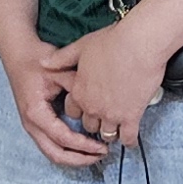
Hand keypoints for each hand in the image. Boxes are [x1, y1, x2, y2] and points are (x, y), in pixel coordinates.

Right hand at [4, 36, 105, 168]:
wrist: (18, 53)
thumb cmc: (37, 60)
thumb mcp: (60, 71)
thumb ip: (78, 87)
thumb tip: (99, 103)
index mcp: (36, 113)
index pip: (64, 138)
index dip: (85, 146)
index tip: (103, 147)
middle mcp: (31, 124)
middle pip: (56, 155)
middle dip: (80, 159)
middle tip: (101, 156)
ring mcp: (31, 126)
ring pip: (52, 154)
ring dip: (74, 158)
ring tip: (95, 154)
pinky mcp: (35, 124)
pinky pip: (51, 146)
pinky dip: (67, 151)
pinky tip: (83, 146)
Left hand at [57, 18, 170, 154]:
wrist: (138, 44)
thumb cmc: (112, 42)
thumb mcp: (81, 47)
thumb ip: (62, 58)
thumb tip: (44, 62)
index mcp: (79, 92)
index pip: (73, 112)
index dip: (80, 110)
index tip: (87, 108)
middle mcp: (92, 107)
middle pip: (89, 126)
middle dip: (95, 124)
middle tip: (102, 120)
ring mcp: (112, 114)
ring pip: (107, 134)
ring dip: (110, 134)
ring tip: (116, 131)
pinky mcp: (131, 116)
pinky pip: (128, 137)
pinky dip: (128, 141)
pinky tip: (130, 141)